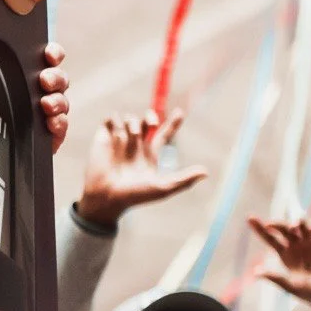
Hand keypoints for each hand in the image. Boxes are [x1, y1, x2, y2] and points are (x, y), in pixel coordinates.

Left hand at [38, 43, 70, 154]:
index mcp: (28, 76)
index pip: (47, 59)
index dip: (53, 53)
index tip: (49, 55)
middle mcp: (42, 93)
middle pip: (59, 79)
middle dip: (55, 77)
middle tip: (45, 80)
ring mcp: (49, 114)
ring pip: (62, 101)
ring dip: (58, 101)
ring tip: (47, 105)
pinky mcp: (52, 136)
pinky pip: (62, 126)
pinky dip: (59, 123)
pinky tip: (52, 123)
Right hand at [76, 113, 207, 227]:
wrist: (106, 197)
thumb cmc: (134, 196)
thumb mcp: (162, 187)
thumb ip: (184, 180)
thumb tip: (206, 172)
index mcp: (150, 155)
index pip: (163, 134)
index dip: (173, 123)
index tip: (180, 113)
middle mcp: (135, 146)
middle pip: (146, 121)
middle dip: (151, 116)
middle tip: (152, 123)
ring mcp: (119, 142)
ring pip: (129, 118)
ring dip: (133, 122)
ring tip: (133, 135)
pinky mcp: (104, 139)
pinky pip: (111, 120)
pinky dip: (115, 120)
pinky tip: (118, 131)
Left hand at [246, 216, 310, 310]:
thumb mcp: (292, 286)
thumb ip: (276, 278)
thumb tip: (256, 272)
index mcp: (286, 254)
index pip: (270, 238)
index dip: (259, 228)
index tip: (250, 218)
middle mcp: (298, 245)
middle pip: (285, 228)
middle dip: (282, 223)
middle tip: (286, 228)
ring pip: (303, 223)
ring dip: (300, 221)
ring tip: (299, 228)